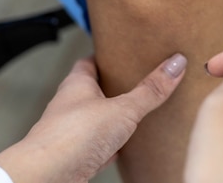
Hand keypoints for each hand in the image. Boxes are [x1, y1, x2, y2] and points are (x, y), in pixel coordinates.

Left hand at [0, 53, 186, 182]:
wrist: (47, 176)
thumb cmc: (71, 137)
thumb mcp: (122, 109)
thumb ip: (150, 90)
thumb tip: (175, 64)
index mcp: (77, 84)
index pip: (90, 62)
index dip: (106, 57)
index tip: (123, 52)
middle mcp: (71, 105)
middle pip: (95, 90)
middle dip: (115, 88)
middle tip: (138, 81)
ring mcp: (72, 131)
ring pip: (97, 119)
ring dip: (113, 117)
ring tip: (137, 113)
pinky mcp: (76, 155)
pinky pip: (98, 145)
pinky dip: (111, 144)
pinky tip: (124, 147)